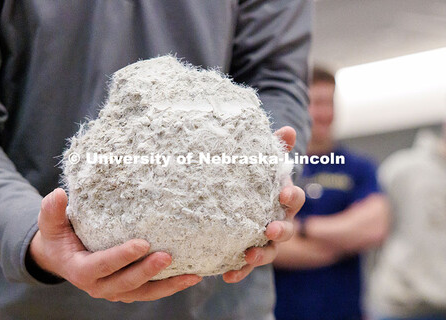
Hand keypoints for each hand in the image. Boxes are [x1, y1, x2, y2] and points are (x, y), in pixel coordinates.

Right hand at [28, 188, 201, 301]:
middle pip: (126, 283)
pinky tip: (191, 277)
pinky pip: (150, 291)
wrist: (61, 257)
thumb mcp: (50, 225)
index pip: (102, 265)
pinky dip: (170, 286)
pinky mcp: (128, 290)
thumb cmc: (58, 238)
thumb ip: (52, 211)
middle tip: (168, 255)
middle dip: (148, 271)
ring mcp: (115, 291)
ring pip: (143, 292)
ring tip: (191, 276)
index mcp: (80, 270)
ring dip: (168, 285)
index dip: (121, 257)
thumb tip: (57, 194)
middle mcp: (99, 286)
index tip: (142, 243)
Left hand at [223, 126, 304, 282]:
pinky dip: (239, 272)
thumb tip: (288, 130)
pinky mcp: (247, 253)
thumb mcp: (260, 161)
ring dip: (261, 254)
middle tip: (271, 228)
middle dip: (281, 229)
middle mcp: (277, 220)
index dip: (291, 196)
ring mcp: (263, 239)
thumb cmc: (253, 178)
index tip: (282, 193)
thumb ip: (275, 147)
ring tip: (248, 254)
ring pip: (269, 251)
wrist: (236, 196)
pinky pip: (245, 266)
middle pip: (286, 228)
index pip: (294, 197)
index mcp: (281, 199)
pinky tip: (226, 276)